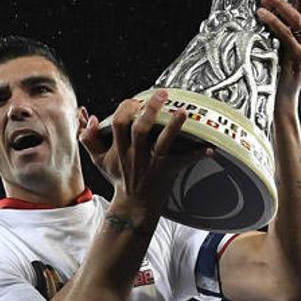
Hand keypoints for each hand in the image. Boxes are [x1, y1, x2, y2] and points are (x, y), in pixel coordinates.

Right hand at [79, 90, 212, 215]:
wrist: (133, 206)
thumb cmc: (120, 178)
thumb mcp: (99, 161)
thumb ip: (89, 140)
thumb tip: (90, 119)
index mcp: (120, 149)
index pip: (119, 123)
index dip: (126, 109)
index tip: (134, 100)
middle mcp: (135, 154)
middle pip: (140, 129)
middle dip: (149, 110)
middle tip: (162, 94)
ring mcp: (152, 163)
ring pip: (162, 142)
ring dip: (174, 127)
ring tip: (183, 111)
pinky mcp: (167, 171)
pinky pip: (183, 161)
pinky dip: (197, 154)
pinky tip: (210, 148)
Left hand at [257, 0, 300, 112]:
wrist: (280, 102)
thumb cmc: (278, 72)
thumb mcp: (284, 45)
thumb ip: (285, 26)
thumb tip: (276, 3)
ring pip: (300, 19)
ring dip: (281, 2)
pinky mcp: (296, 60)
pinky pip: (287, 36)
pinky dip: (274, 22)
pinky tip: (262, 14)